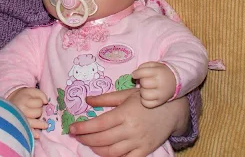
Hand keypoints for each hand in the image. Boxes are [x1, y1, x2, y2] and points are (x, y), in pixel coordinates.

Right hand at [7, 87, 47, 138]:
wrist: (12, 101)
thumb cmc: (24, 97)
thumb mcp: (32, 91)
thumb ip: (41, 94)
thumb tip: (46, 102)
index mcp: (24, 100)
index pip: (38, 103)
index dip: (40, 102)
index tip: (37, 102)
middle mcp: (21, 110)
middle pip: (37, 113)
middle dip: (39, 111)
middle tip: (36, 110)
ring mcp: (20, 119)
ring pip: (33, 123)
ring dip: (40, 124)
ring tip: (45, 125)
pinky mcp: (19, 126)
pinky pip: (27, 130)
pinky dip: (32, 133)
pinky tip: (38, 135)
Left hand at [69, 88, 188, 156]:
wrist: (172, 109)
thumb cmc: (146, 98)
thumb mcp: (125, 94)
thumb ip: (105, 98)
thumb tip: (87, 100)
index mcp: (124, 114)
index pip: (98, 124)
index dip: (83, 129)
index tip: (72, 130)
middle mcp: (130, 129)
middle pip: (102, 139)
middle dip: (86, 139)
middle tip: (76, 137)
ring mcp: (138, 142)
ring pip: (112, 152)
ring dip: (97, 150)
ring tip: (89, 144)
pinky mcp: (145, 150)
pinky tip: (105, 153)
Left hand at [131, 62, 175, 107]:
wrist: (174, 81)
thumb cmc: (160, 72)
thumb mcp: (153, 65)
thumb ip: (143, 67)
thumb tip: (134, 75)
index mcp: (159, 72)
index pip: (142, 72)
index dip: (136, 73)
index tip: (135, 75)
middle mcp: (161, 83)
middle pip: (143, 83)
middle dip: (141, 82)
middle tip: (144, 81)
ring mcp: (161, 94)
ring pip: (144, 94)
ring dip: (142, 91)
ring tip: (146, 88)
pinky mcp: (160, 102)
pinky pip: (147, 104)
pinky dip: (144, 100)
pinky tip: (147, 95)